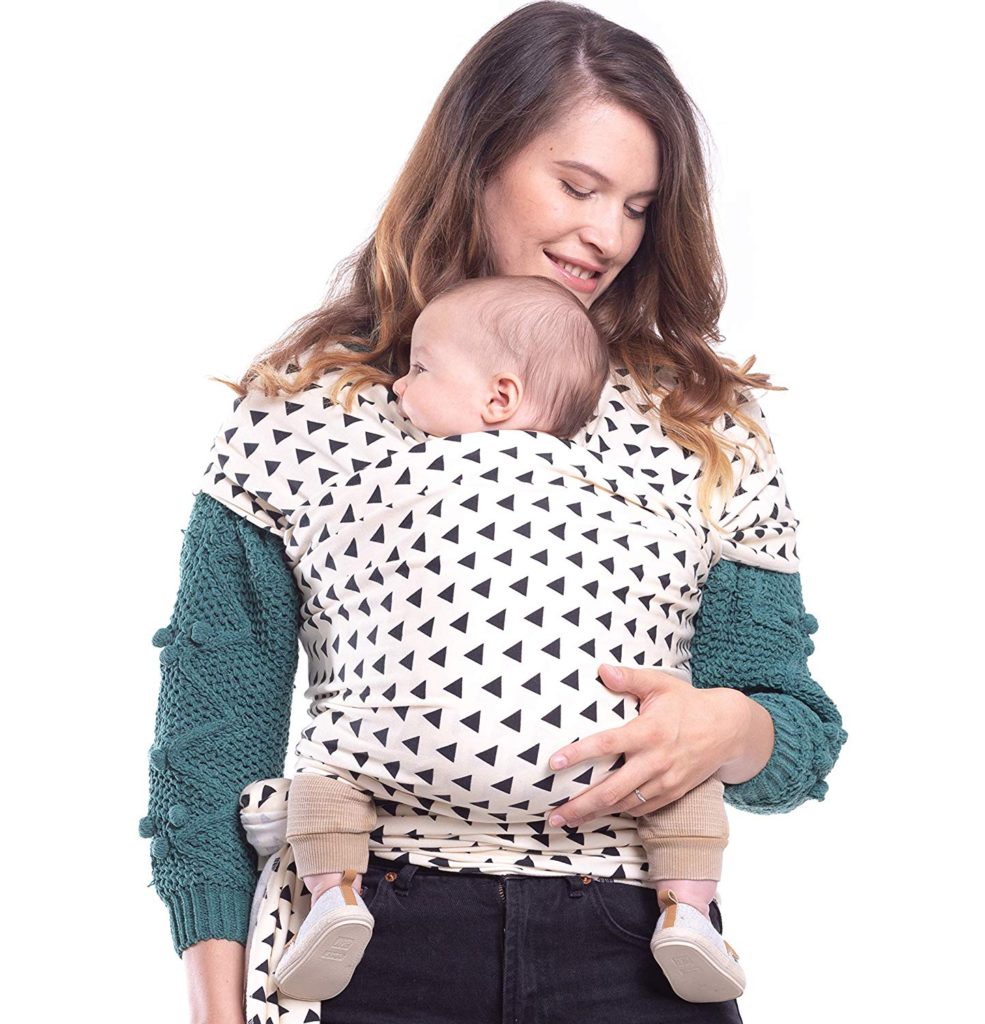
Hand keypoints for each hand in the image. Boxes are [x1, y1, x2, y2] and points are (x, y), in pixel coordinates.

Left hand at [544, 664, 751, 827]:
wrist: (728, 730)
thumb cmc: (689, 704)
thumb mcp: (661, 684)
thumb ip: (630, 678)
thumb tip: (601, 669)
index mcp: (648, 732)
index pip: (607, 744)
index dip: (579, 754)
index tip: (554, 763)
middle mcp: (655, 761)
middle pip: (611, 790)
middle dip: (580, 805)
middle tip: (553, 815)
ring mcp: (664, 782)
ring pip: (623, 805)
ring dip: (594, 814)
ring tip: (567, 820)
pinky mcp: (672, 794)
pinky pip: (640, 809)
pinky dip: (618, 813)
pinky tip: (598, 814)